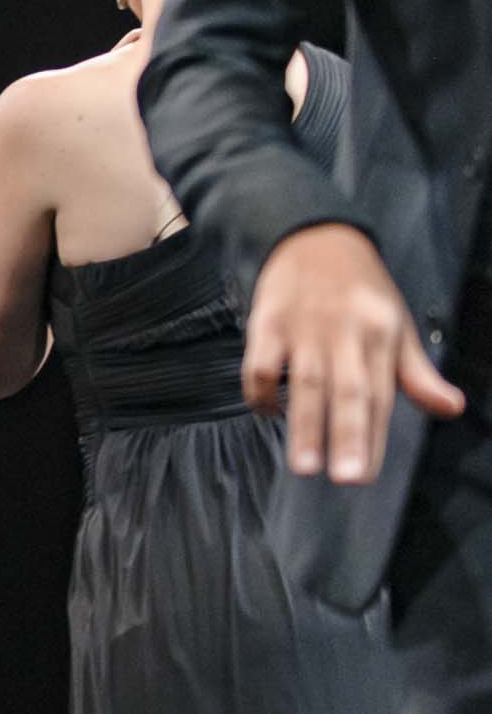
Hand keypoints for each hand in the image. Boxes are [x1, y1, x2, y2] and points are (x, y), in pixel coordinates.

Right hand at [245, 222, 465, 481]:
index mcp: (382, 336)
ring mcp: (305, 326)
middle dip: (346, 435)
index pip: (380, 395)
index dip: (373, 437)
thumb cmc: (362, 290)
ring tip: (303, 466)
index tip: (365, 477)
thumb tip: (452, 409)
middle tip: (345, 478)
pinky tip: (268, 411)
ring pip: (306, 381)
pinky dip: (261, 391)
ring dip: (304, 424)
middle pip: (347, 391)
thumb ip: (418, 374)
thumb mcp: (398, 326)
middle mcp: (346, 333)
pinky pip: (261, 362)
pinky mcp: (268, 320)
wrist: (315, 235)